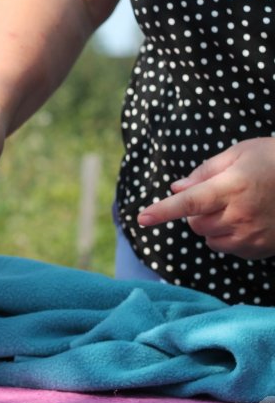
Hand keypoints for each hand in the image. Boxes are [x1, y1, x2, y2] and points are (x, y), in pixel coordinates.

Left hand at [137, 137, 274, 259]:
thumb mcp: (240, 153)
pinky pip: (229, 248)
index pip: (189, 202)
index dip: (163, 211)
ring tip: (235, 206)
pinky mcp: (261, 249)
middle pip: (195, 224)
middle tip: (216, 195)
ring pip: (210, 238)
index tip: (141, 219)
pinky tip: (248, 220)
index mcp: (232, 187)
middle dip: (196, 212)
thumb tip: (176, 188)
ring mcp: (253, 235)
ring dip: (211, 225)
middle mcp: (241, 214)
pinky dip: (228, 237)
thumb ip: (205, 171)